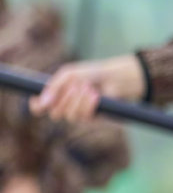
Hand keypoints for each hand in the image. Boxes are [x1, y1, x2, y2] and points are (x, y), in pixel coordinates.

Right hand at [31, 56, 146, 121]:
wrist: (115, 77)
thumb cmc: (91, 73)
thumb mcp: (70, 75)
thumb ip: (55, 87)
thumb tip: (42, 103)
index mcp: (56, 96)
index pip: (40, 108)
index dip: (36, 107)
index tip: (37, 101)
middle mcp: (65, 107)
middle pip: (55, 114)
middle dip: (64, 100)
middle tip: (74, 87)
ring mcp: (79, 113)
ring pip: (70, 117)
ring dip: (77, 101)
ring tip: (87, 87)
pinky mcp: (93, 118)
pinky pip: (85, 117)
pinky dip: (88, 105)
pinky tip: (95, 95)